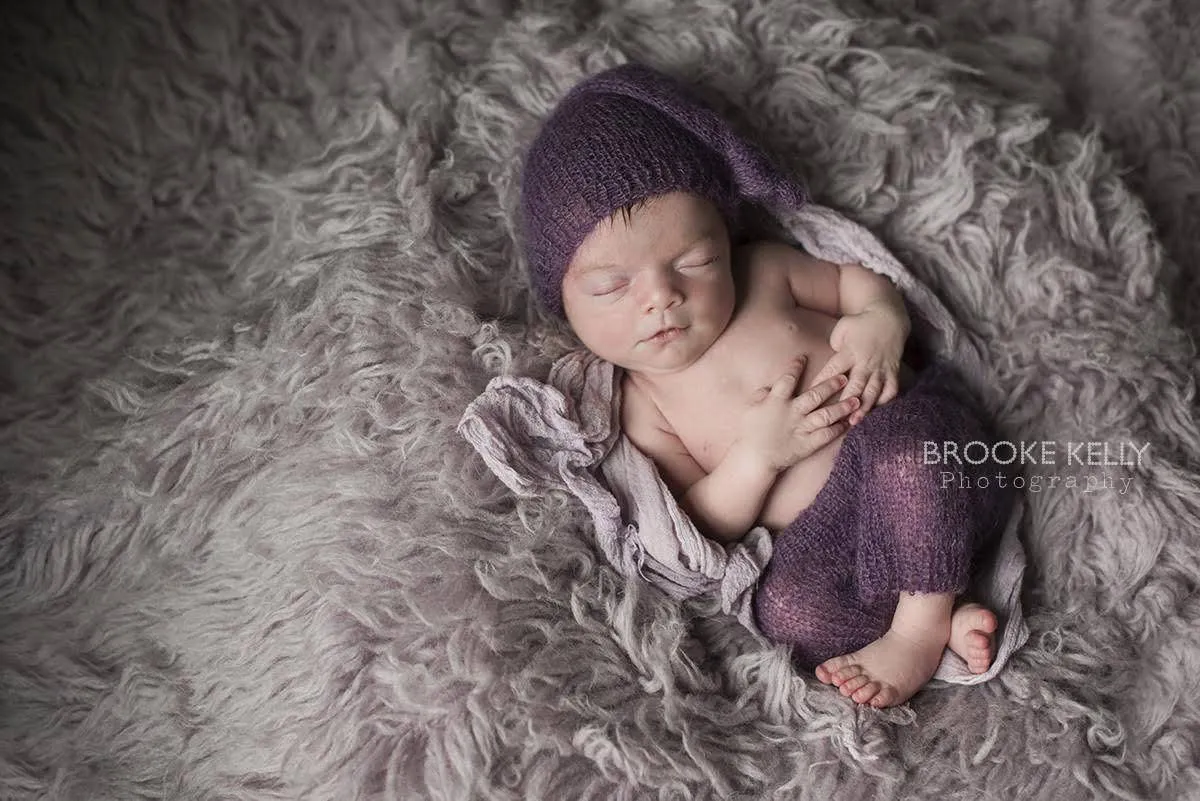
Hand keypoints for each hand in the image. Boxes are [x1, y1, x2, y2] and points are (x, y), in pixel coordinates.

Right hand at [734, 356, 859, 473]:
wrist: (753, 459)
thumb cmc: (749, 433)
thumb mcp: (750, 409)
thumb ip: (761, 395)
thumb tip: (769, 387)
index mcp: (776, 401)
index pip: (788, 379)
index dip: (796, 366)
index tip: (804, 357)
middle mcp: (792, 412)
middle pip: (815, 395)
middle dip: (831, 385)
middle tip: (844, 377)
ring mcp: (802, 428)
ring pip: (826, 414)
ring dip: (842, 407)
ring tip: (856, 400)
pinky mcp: (807, 444)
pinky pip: (826, 435)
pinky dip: (838, 429)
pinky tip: (848, 423)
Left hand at [811, 301, 907, 423]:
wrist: (889, 318)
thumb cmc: (860, 323)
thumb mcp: (842, 328)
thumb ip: (834, 345)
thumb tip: (831, 362)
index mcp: (850, 351)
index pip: (833, 369)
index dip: (822, 382)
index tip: (812, 396)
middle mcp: (866, 362)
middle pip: (856, 385)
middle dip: (847, 402)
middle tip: (837, 418)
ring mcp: (881, 368)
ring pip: (873, 391)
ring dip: (864, 407)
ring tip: (855, 421)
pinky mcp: (893, 371)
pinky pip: (891, 389)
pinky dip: (884, 401)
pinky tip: (876, 411)